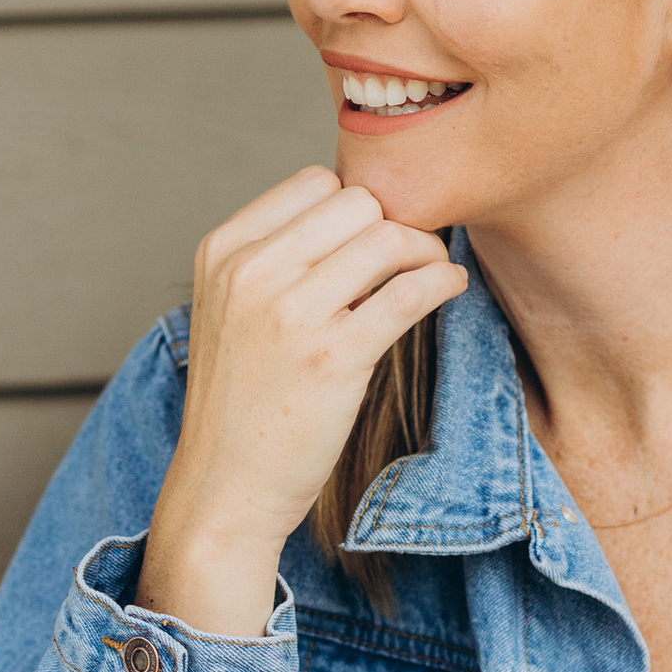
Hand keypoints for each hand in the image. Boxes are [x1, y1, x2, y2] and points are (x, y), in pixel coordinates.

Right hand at [137, 169, 466, 635]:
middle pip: (357, 201)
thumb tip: (360, 211)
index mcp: (223, 251)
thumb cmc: (239, 402)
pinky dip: (442, 280)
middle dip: (392, 224)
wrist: (225, 489)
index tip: (371, 240)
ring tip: (432, 271)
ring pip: (388, 238)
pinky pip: (410, 291)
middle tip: (408, 257)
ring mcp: (291, 313)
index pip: (314, 182)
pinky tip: (449, 287)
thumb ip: (275, 258)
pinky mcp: (335, 356)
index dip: (354, 206)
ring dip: (424, 250)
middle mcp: (251, 272)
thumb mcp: (230, 309)